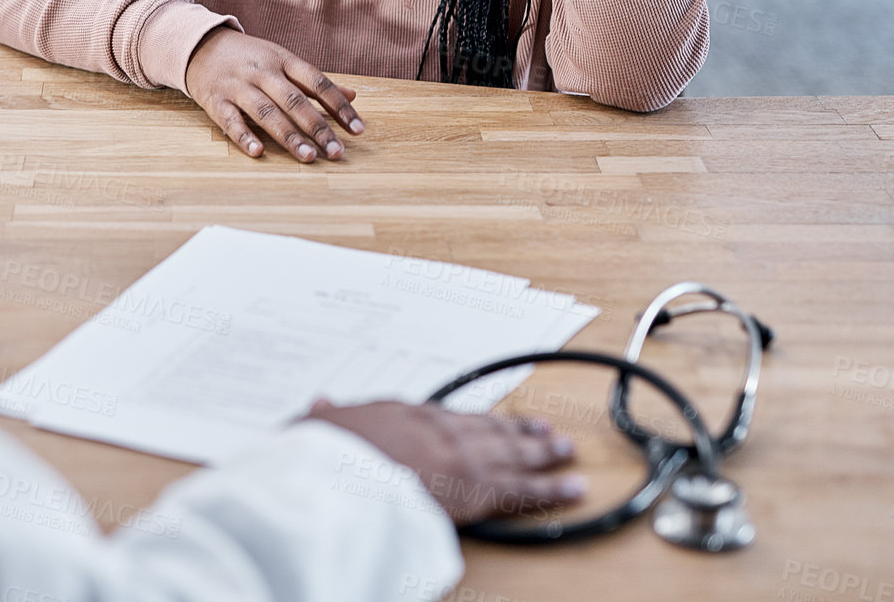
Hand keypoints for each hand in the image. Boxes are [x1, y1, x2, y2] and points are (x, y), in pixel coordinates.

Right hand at [184, 28, 362, 161]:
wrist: (199, 45)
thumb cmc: (250, 58)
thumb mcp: (282, 60)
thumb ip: (314, 81)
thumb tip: (352, 95)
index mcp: (283, 59)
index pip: (318, 82)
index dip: (340, 106)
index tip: (358, 130)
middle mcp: (263, 72)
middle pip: (294, 101)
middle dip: (318, 128)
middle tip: (337, 152)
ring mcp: (238, 86)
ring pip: (266, 112)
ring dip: (288, 136)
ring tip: (308, 157)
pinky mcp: (216, 100)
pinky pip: (231, 120)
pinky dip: (244, 136)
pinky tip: (258, 152)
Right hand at [306, 398, 585, 524]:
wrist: (340, 470)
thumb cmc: (329, 450)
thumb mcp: (320, 424)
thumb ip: (328, 414)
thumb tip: (320, 403)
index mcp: (406, 414)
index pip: (450, 416)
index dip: (475, 419)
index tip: (489, 419)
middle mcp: (441, 429)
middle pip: (489, 429)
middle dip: (519, 431)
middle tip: (546, 431)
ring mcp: (462, 457)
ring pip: (513, 454)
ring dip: (542, 453)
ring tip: (566, 451)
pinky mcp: (477, 489)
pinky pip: (523, 491)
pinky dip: (551, 490)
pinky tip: (573, 488)